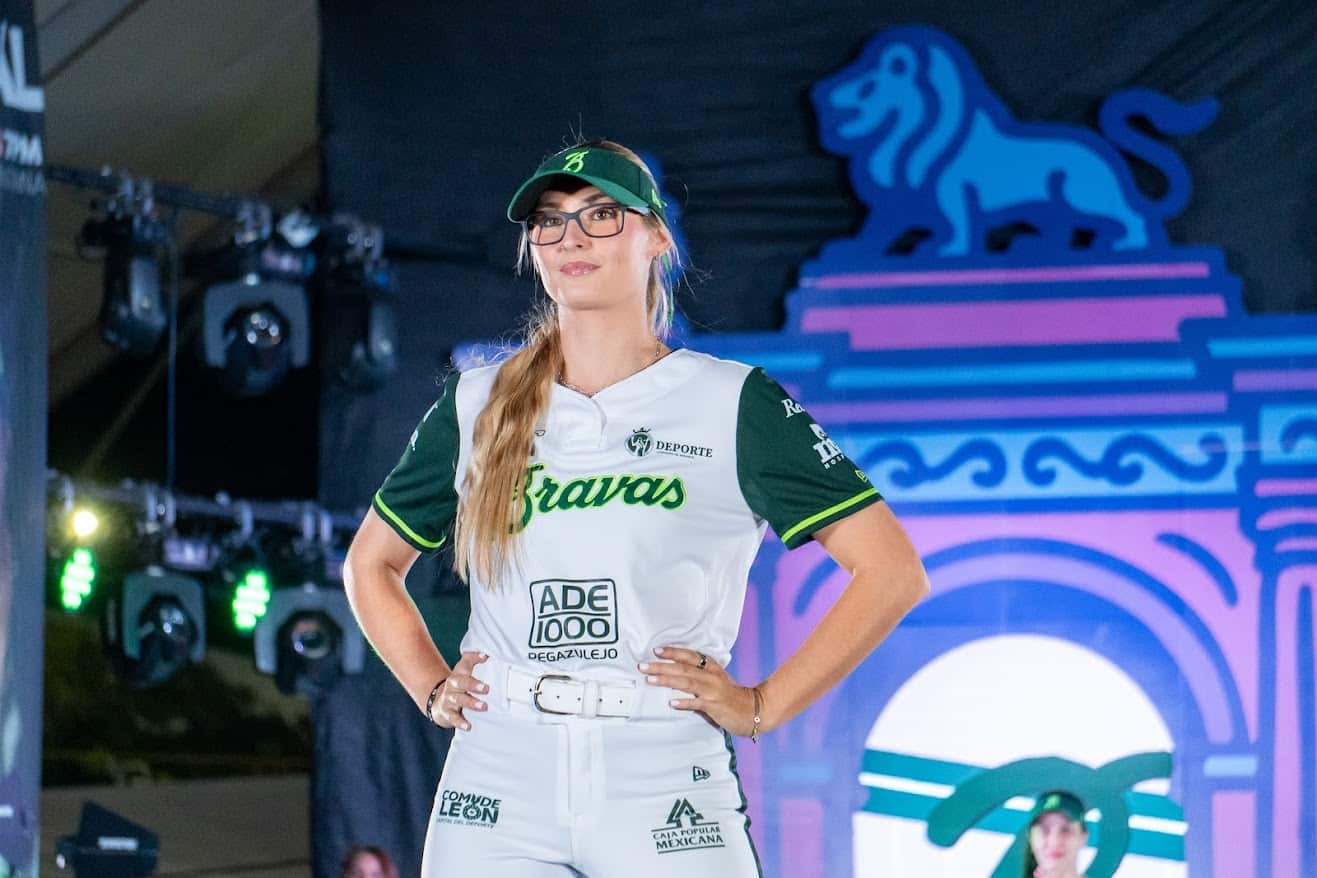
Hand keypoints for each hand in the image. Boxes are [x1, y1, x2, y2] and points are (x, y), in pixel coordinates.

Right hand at [428, 651, 488, 730]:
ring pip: (459, 700)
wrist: (437, 702)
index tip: (486, 658)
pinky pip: (453, 718)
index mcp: (458, 674)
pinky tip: (469, 726)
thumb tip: (486, 654)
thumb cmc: (459, 685)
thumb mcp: (463, 671)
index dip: (475, 659)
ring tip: (484, 706)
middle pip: (462, 682)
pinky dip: (460, 722)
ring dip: (471, 703)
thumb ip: (474, 659)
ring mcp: (448, 700)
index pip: (465, 664)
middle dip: (473, 685)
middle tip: (487, 688)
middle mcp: (452, 685)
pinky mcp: (446, 714)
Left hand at [640, 646, 758, 735]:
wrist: (754, 710)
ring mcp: (713, 690)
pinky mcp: (715, 705)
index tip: (657, 651)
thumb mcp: (715, 681)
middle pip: (683, 668)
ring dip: (666, 680)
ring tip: (650, 680)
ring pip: (686, 682)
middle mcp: (711, 676)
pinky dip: (684, 702)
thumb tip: (673, 677)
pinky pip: (697, 703)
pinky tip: (672, 703)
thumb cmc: (732, 696)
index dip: (673, 652)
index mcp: (712, 668)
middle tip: (643, 666)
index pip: (690, 655)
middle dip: (661, 666)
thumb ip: (697, 677)